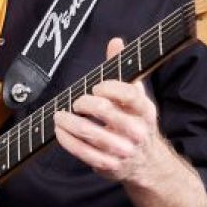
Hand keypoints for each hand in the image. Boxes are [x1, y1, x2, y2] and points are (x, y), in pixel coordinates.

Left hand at [54, 37, 161, 184]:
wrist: (147, 163)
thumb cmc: (135, 122)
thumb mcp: (135, 97)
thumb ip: (123, 69)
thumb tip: (115, 41)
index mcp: (145, 111)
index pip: (129, 95)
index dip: (109, 88)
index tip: (96, 87)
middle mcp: (137, 131)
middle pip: (107, 112)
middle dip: (84, 103)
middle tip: (75, 102)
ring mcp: (123, 150)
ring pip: (91, 134)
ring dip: (69, 122)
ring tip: (59, 116)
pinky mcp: (109, 165)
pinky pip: (83, 152)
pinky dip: (67, 140)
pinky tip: (60, 131)